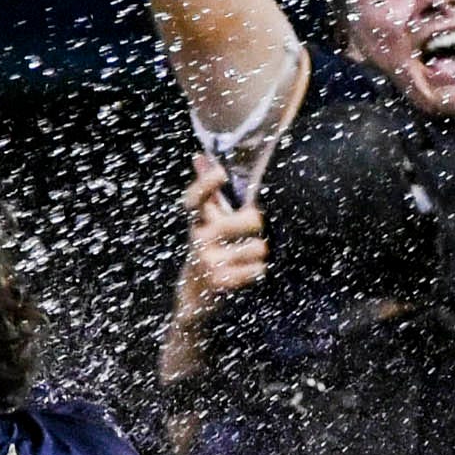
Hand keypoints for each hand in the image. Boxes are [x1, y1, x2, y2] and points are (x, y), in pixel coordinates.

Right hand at [177, 151, 266, 305]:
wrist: (195, 297)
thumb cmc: (208, 250)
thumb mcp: (205, 222)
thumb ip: (208, 193)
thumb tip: (199, 156)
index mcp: (196, 221)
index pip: (195, 199)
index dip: (206, 184)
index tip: (220, 172)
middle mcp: (198, 238)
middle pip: (243, 220)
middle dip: (256, 222)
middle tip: (257, 223)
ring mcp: (208, 261)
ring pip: (257, 247)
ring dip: (259, 252)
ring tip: (248, 256)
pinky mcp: (220, 282)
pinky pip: (257, 269)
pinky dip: (257, 270)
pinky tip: (248, 272)